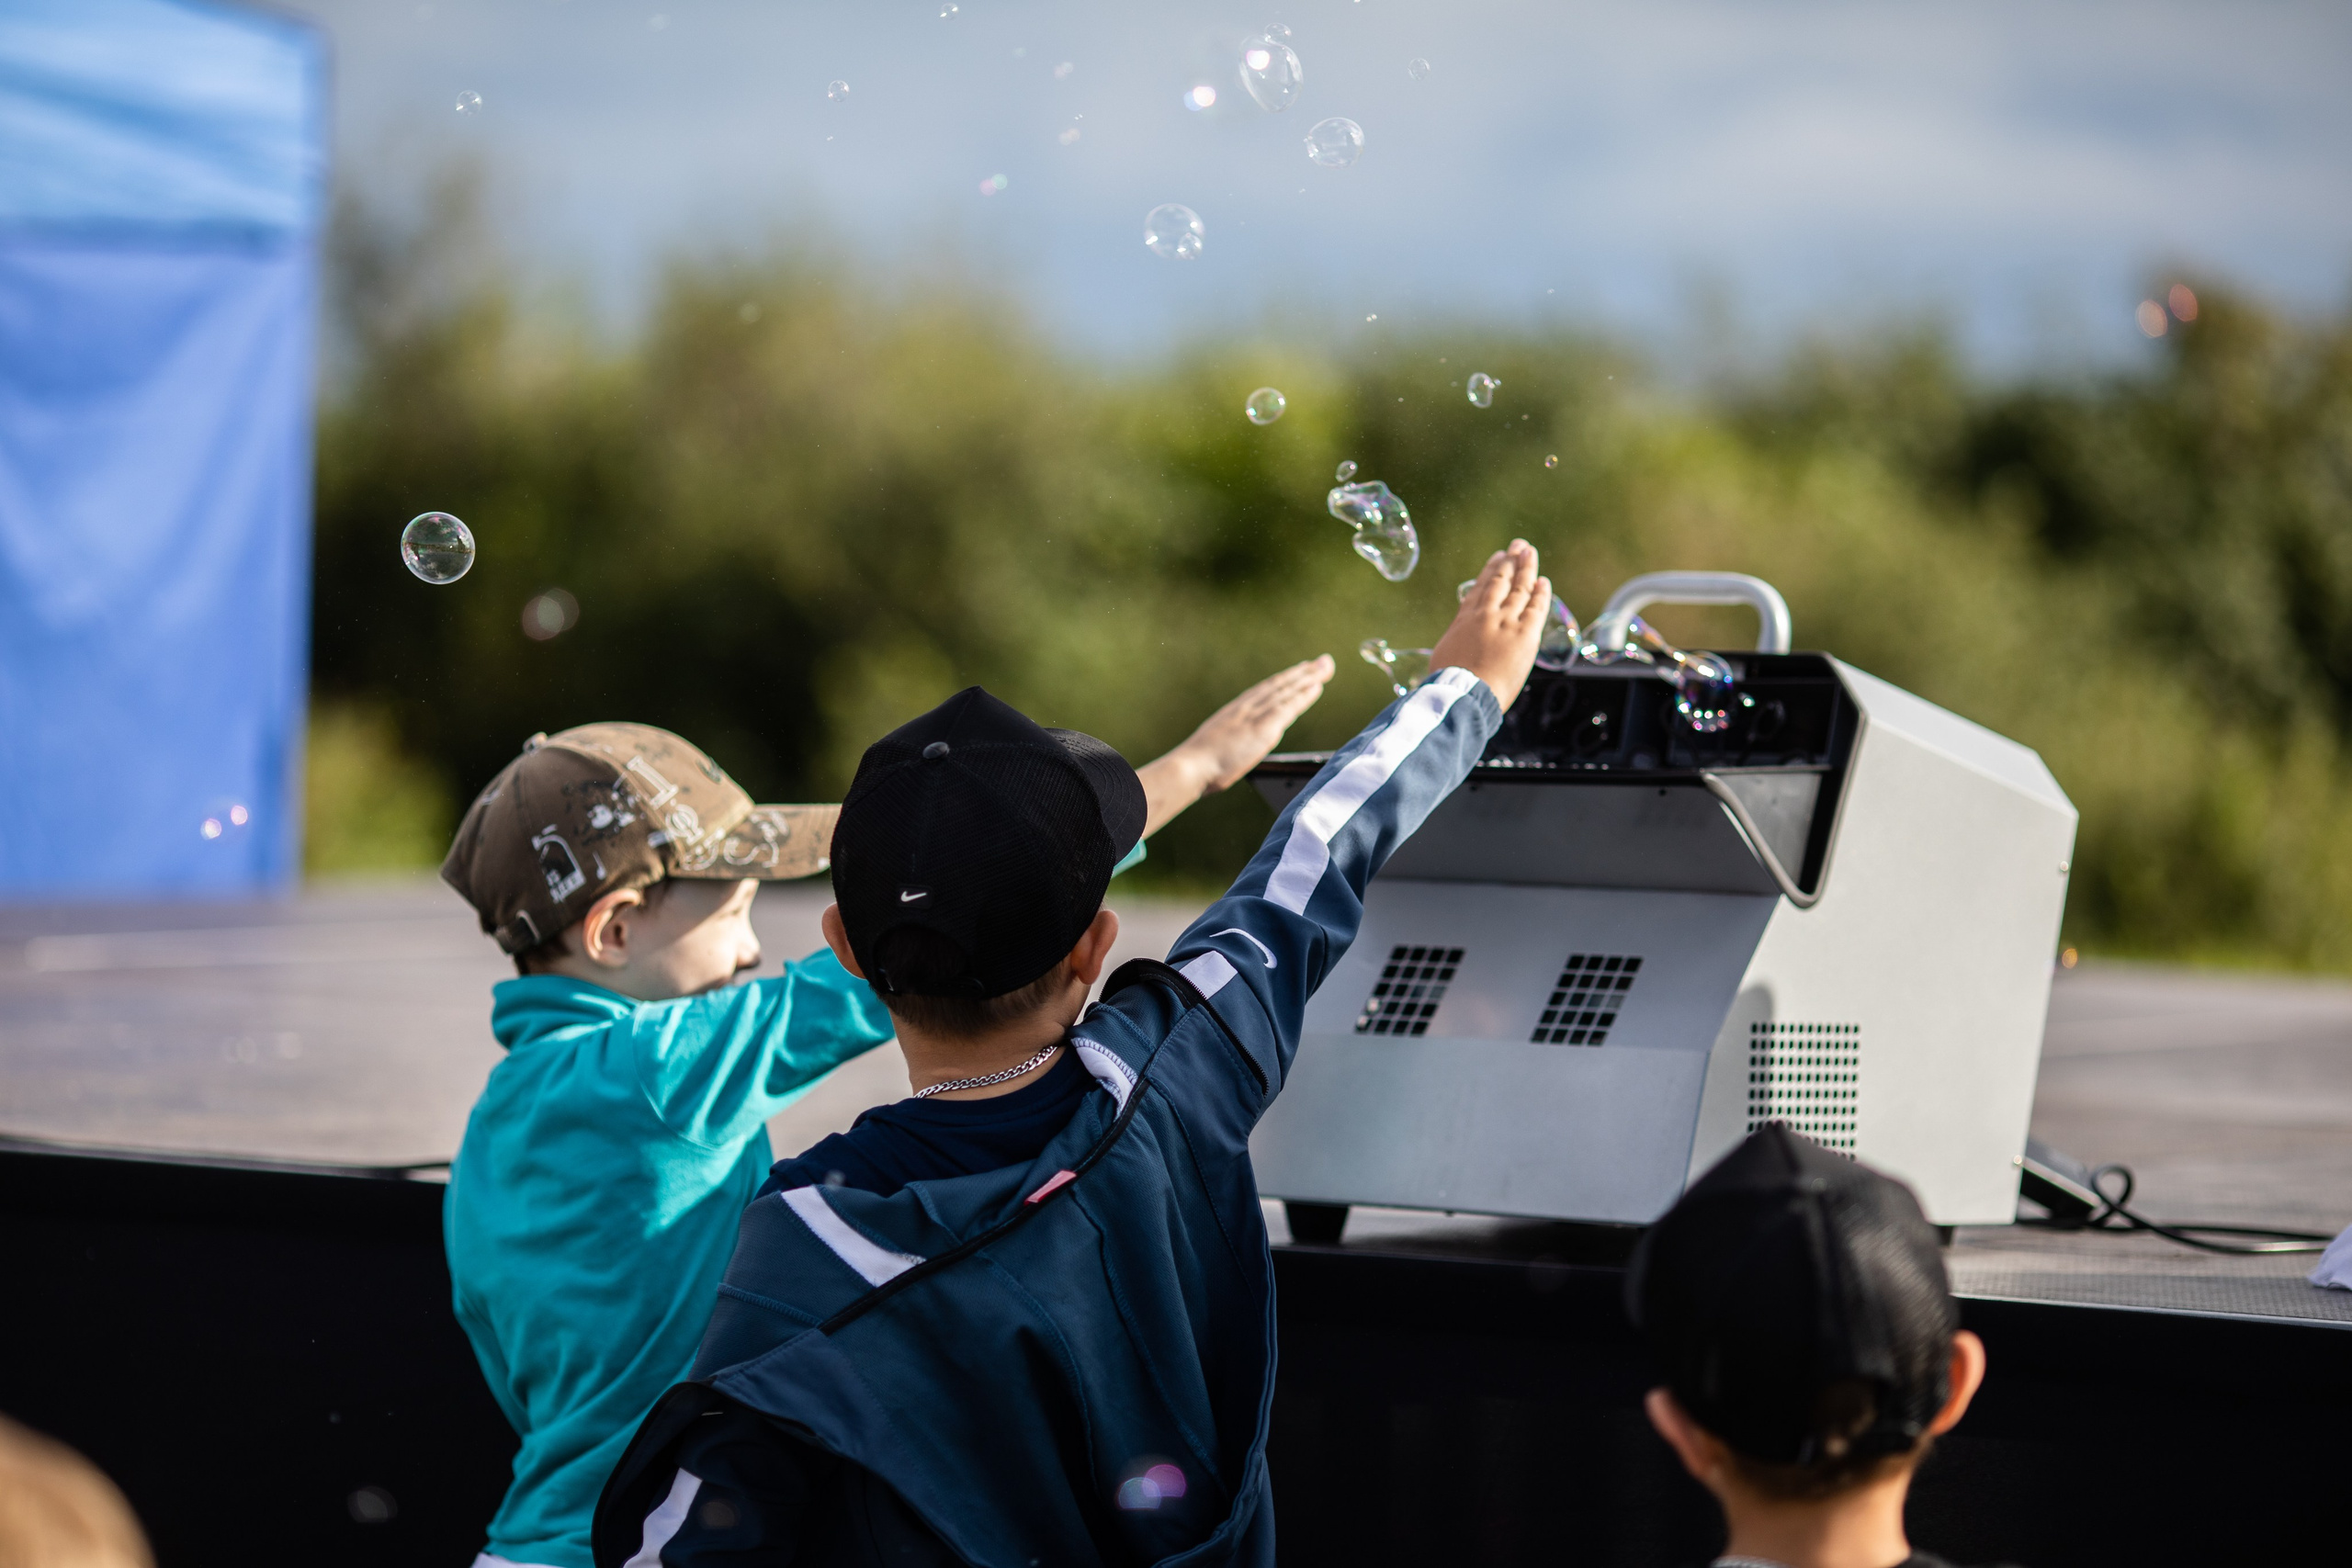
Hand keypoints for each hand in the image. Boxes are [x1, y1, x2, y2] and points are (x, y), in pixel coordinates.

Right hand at [1138, 655, 1335, 836]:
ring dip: (1308, 677)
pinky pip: (1288, 707)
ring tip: (1325, 666)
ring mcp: (1254, 716)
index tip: (1300, 671)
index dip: (1284, 680)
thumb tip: (1226, 752)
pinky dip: (1303, 695)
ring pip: (1286, 691)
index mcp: (1234, 712)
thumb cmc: (1197, 766)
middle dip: (1302, 673)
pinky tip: (1317, 686)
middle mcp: (1246, 708)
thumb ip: (1225, 745)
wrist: (1191, 767)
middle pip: (1279, 685)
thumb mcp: (1212, 749)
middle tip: (1323, 661)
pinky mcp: (1262, 728)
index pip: (1264, 692)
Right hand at [1430, 540, 1549, 710]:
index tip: (1499, 557)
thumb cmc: (1450, 683)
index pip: (1480, 587)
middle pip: (1501, 580)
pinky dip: (1541, 593)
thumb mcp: (1445, 654)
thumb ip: (1457, 642)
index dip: (1491, 570)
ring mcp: (1506, 622)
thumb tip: (1461, 644)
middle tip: (1519, 546)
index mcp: (1465, 619)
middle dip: (1511, 561)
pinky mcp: (1525, 635)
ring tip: (1530, 553)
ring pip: (1519, 588)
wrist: (1464, 693)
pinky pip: (1536, 608)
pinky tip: (1543, 582)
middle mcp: (1486, 614)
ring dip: (1526, 568)